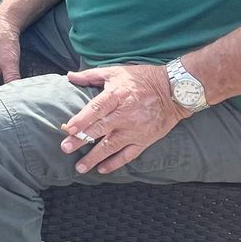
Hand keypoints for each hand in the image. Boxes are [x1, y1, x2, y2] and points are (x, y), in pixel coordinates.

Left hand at [60, 63, 183, 173]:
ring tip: (80, 167)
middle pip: (100, 129)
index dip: (82, 119)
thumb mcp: (116, 71)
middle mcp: (125, 115)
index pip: (96, 109)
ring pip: (112, 146)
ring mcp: (135, 130)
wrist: (174, 91)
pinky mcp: (145, 140)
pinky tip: (102, 169)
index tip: (69, 128)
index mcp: (117, 95)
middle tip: (66, 148)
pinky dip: (115, 163)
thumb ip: (91, 75)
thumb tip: (70, 76)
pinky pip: (128, 155)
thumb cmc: (142, 79)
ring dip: (94, 157)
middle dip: (81, 140)